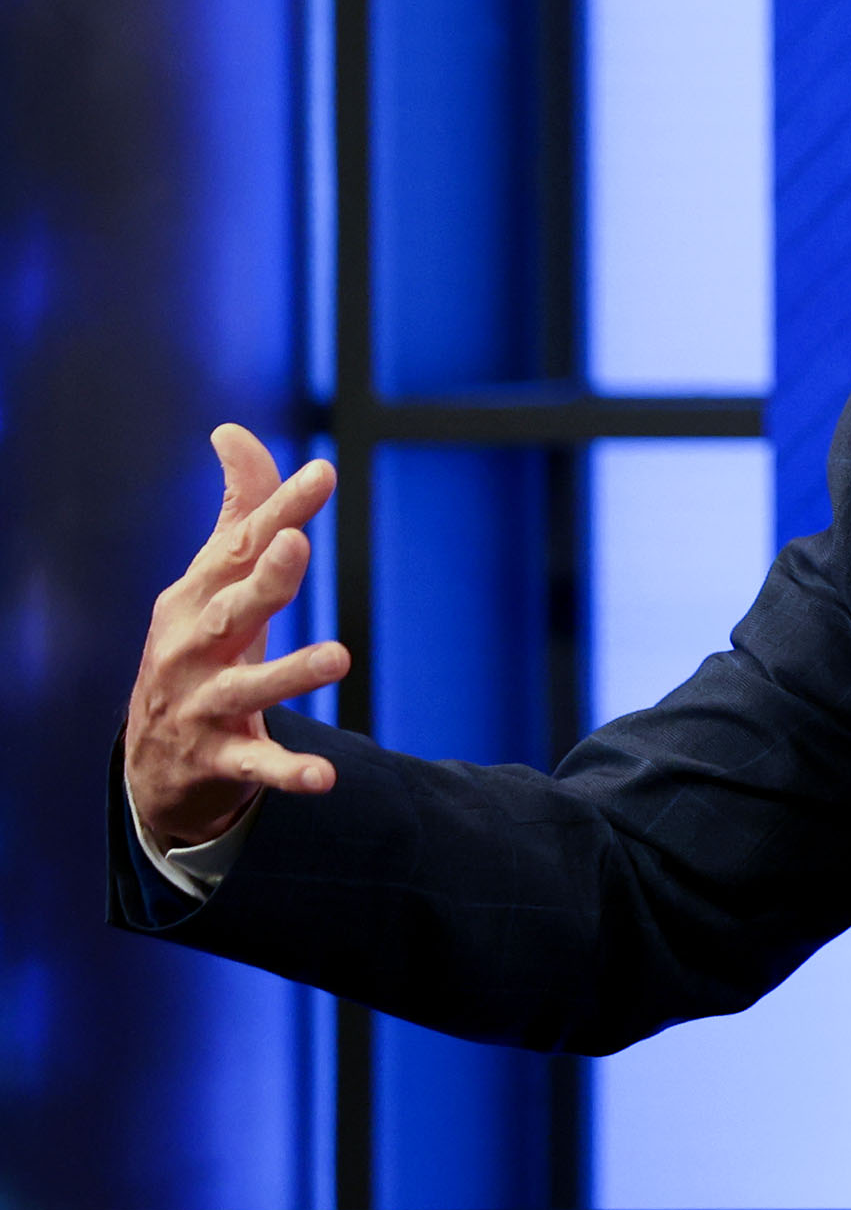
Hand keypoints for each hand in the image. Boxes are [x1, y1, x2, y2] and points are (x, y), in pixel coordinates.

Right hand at [125, 426, 347, 848]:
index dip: (279, 510)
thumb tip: (231, 430)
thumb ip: (240, 511)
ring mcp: (202, 706)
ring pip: (246, 689)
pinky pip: (256, 766)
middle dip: (262, 580)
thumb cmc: (200, 648)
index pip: (241, 546)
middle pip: (231, 610)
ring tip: (337, 657)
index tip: (323, 471)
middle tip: (297, 547)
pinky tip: (323, 779)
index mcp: (197, 597)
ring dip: (288, 674)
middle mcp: (193, 648)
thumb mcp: (214, 581)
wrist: (153, 760)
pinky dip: (287, 773)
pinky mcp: (219, 759)